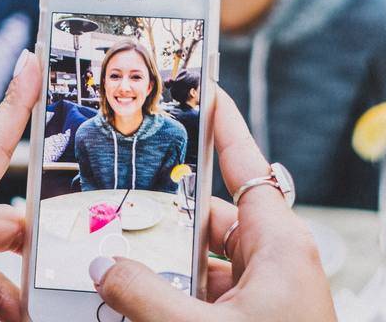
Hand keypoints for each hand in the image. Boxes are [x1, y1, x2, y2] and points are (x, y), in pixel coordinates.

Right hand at [90, 89, 335, 321]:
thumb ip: (147, 297)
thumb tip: (104, 268)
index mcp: (281, 245)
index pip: (247, 164)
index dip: (223, 124)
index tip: (206, 87)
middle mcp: (278, 263)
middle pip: (212, 218)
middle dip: (167, 218)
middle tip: (121, 209)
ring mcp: (269, 296)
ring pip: (208, 263)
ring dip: (169, 268)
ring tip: (123, 270)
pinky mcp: (258, 319)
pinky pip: (212, 296)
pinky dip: (179, 297)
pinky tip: (142, 307)